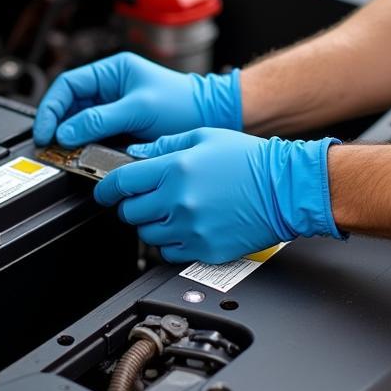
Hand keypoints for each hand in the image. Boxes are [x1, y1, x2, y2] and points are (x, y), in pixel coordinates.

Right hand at [32, 52, 240, 147]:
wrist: (212, 118)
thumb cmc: (184, 104)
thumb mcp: (140, 108)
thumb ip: (101, 120)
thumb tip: (66, 132)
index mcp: (111, 72)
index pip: (68, 85)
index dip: (51, 107)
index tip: (45, 130)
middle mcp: (109, 89)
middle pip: (69, 106)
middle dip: (56, 125)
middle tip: (48, 146)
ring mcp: (115, 111)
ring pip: (80, 125)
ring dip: (71, 140)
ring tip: (64, 154)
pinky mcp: (122, 131)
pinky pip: (96, 139)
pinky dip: (87, 149)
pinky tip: (84, 158)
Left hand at [93, 128, 342, 262]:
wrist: (286, 188)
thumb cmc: (250, 161)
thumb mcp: (203, 137)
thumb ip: (164, 144)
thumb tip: (136, 154)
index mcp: (175, 168)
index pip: (122, 182)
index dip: (106, 189)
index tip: (104, 193)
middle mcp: (179, 200)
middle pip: (130, 212)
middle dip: (132, 205)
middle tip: (145, 199)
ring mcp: (191, 228)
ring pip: (147, 235)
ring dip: (151, 224)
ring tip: (170, 212)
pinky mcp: (205, 250)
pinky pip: (169, 253)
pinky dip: (170, 244)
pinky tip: (185, 228)